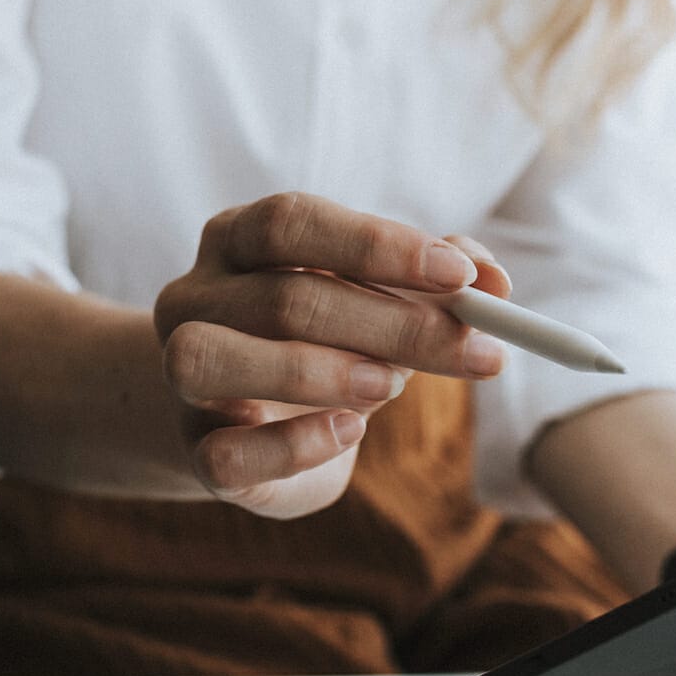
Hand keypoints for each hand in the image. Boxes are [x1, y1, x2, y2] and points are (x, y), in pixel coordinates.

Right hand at [153, 192, 509, 518]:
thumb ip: (431, 281)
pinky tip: (348, 433)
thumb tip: (493, 282)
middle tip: (472, 348)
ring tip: (392, 386)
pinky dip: (296, 445)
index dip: (376, 246)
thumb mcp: (376, 299)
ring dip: (321, 372)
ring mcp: (182, 377)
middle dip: (392, 324)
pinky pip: (226, 453)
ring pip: (215, 360)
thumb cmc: (321, 343)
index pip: (290, 222)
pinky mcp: (196, 451)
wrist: (245, 423)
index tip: (460, 277)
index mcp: (236, 240)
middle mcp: (194, 298)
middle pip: (282, 298)